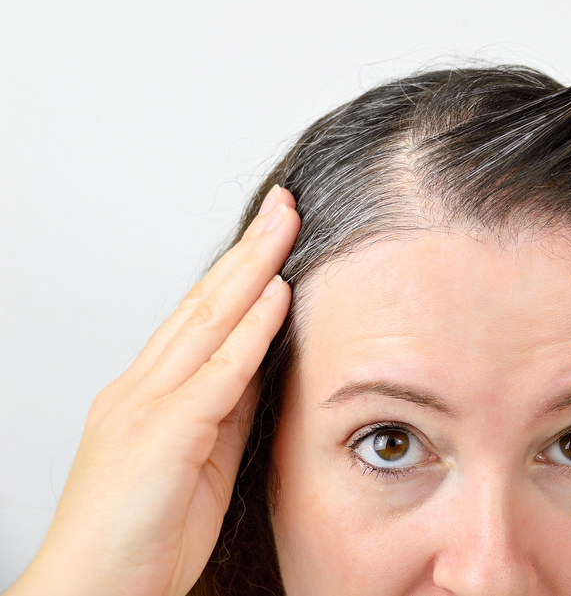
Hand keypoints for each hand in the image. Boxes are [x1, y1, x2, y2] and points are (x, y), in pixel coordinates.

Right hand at [8, 186, 299, 595]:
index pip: (202, 314)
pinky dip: (251, 331)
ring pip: (209, 320)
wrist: (92, 591)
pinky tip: (277, 296)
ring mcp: (149, 406)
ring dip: (254, 268)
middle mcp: (144, 387)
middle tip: (284, 204)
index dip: (240, 269)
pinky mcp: (163, 435)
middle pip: (205, 300)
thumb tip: (262, 366)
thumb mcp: (199, 460)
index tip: (273, 235)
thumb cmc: (143, 536)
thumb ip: (227, 410)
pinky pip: (217, 372)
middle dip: (250, 248)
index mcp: (151, 392)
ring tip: (287, 225)